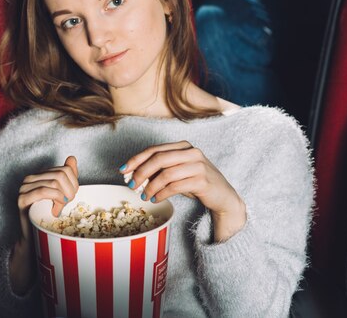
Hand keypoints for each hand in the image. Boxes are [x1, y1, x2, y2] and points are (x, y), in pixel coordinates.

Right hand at [9, 156, 78, 293]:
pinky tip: (56, 208)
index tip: (72, 197)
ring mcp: (24, 187)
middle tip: (68, 203)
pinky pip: (43, 191)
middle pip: (60, 174)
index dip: (74, 184)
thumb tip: (72, 158)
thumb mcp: (62, 194)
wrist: (34, 237)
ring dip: (63, 197)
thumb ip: (67, 176)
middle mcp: (30, 178)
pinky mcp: (22, 199)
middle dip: (70, 190)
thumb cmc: (48, 217)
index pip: (65, 169)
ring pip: (54, 182)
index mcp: (40, 175)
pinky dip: (55, 198)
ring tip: (61, 208)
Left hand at [121, 141, 245, 241]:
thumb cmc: (196, 184)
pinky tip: (156, 199)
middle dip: (141, 173)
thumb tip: (133, 175)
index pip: (154, 150)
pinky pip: (175, 186)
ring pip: (166, 174)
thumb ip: (159, 170)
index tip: (123, 170)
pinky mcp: (202, 181)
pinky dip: (162, 193)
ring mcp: (198, 165)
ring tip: (144, 196)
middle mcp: (192, 152)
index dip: (136, 159)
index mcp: (183, 146)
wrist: (223, 197)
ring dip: (151, 187)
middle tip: (131, 185)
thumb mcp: (177, 173)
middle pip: (158, 159)